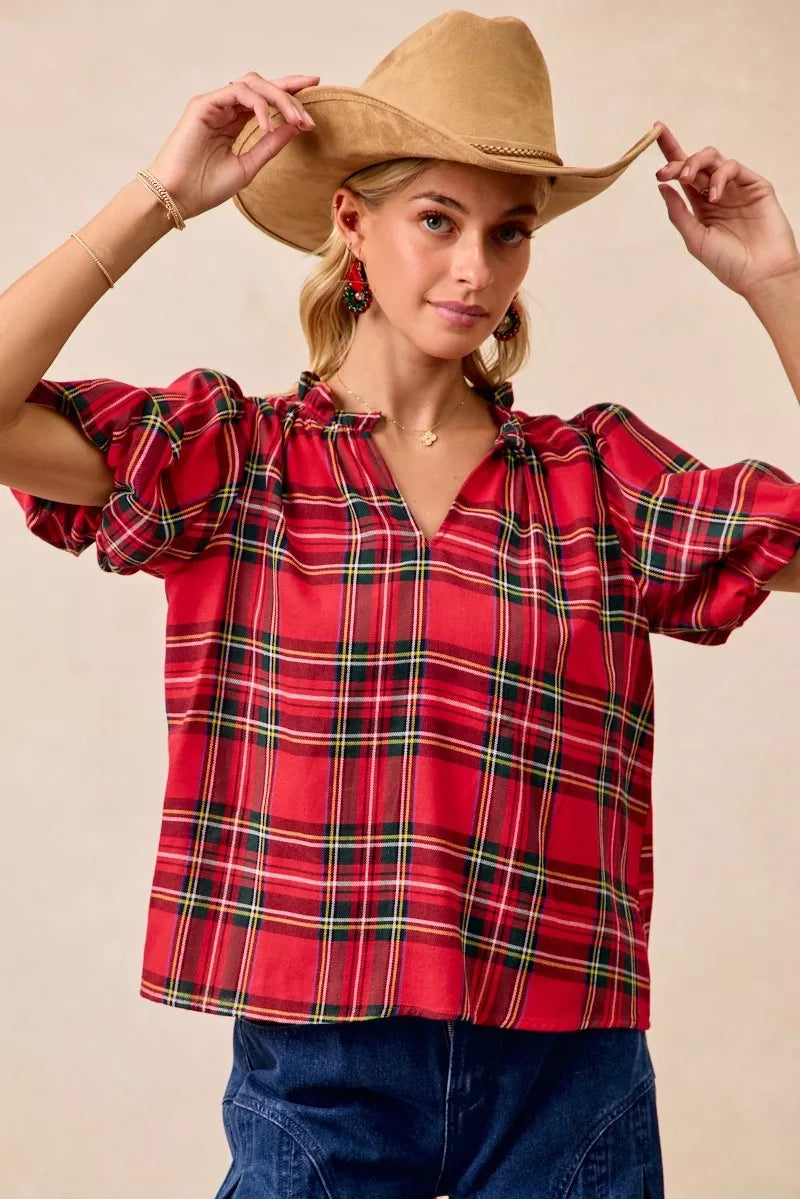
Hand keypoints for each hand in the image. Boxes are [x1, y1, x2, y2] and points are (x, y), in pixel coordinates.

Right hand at [144, 72, 319, 220]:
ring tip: (295, 121)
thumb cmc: (206, 187)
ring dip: (279, 99)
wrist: (179, 198)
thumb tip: (296, 127)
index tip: (316, 86)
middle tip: (308, 118)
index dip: (290, 90)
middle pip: (263, 86)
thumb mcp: (249, 166)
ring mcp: (213, 104)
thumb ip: (270, 145)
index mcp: (234, 122)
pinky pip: (237, 93)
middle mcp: (224, 109)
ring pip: (253, 84)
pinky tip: (267, 126)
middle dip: (290, 95)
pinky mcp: (203, 104)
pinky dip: (258, 106)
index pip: (266, 99)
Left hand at [654, 121, 799, 299]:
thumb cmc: (728, 264)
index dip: (670, 151)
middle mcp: (717, 192)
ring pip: (713, 158)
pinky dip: (719, 176)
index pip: (683, 174)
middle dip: (677, 161)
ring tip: (687, 180)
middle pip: (695, 162)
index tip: (654, 131)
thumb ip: (678, 212)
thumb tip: (661, 186)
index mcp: (700, 205)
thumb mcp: (694, 239)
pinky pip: (733, 167)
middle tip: (665, 172)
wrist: (760, 275)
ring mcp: (736, 188)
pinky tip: (714, 196)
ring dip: (695, 163)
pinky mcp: (755, 185)